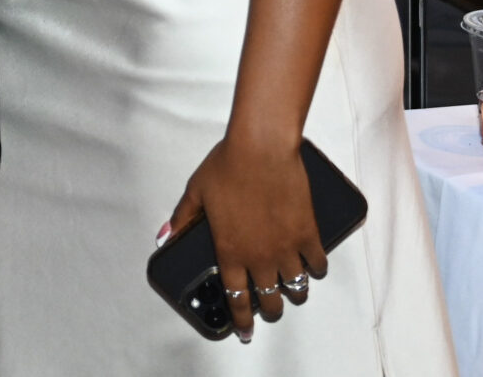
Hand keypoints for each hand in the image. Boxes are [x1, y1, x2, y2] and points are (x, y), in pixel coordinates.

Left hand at [164, 136, 325, 342]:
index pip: (236, 299)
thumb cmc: (226, 167)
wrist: (261, 150)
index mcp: (230, 252)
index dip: (241, 320)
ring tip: (291, 290)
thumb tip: (164, 237)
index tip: (245, 332)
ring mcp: (287, 248)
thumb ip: (182, 219)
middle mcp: (259, 257)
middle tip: (269, 308)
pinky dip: (315, 269)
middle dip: (270, 310)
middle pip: (270, 301)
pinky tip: (310, 266)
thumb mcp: (195, 192)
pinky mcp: (309, 235)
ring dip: (294, 293)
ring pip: (296, 288)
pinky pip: (318, 264)